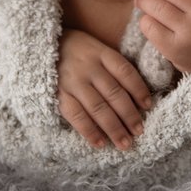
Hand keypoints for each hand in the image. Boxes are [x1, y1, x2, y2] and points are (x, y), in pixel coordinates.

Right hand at [56, 28, 152, 151]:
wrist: (42, 47)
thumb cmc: (77, 52)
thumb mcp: (96, 49)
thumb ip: (113, 67)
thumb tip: (136, 96)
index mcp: (101, 53)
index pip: (125, 72)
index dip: (139, 89)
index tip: (148, 106)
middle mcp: (88, 67)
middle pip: (114, 93)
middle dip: (129, 115)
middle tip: (139, 131)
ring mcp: (73, 81)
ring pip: (98, 107)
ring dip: (113, 128)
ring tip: (125, 143)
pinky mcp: (59, 95)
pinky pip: (76, 115)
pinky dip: (89, 131)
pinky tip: (101, 143)